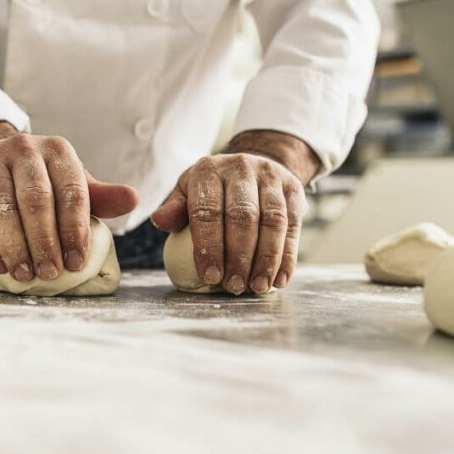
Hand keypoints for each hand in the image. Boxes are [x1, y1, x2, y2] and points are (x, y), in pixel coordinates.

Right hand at [0, 121, 137, 280]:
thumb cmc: (43, 180)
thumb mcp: (73, 184)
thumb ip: (101, 197)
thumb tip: (133, 199)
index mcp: (58, 151)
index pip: (72, 192)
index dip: (75, 230)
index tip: (77, 262)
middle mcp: (24, 149)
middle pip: (35, 200)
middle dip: (44, 241)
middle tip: (51, 273)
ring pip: (2, 208)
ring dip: (14, 246)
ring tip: (25, 274)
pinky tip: (1, 264)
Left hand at [150, 130, 317, 294]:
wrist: (252, 166)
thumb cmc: (212, 190)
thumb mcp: (188, 192)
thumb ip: (175, 209)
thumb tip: (159, 221)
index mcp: (208, 170)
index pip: (207, 210)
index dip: (209, 246)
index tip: (210, 276)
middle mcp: (241, 168)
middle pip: (243, 217)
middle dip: (238, 256)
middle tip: (234, 286)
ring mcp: (271, 176)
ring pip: (273, 221)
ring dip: (266, 259)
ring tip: (257, 287)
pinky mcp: (294, 189)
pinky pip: (293, 225)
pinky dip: (288, 256)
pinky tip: (279, 279)